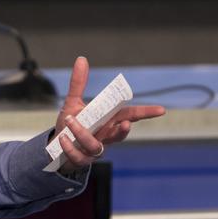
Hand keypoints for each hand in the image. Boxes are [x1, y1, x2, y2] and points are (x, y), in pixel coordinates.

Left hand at [50, 57, 165, 169]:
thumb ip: (78, 83)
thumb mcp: (73, 102)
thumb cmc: (70, 124)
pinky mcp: (81, 159)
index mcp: (108, 120)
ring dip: (84, 134)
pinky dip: (71, 148)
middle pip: (120, 134)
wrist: (56, 147)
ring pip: (96, 146)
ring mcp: (94, 149)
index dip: (146, 113)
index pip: (130, 115)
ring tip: (70, 121)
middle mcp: (105, 135)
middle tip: (125, 124)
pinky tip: (64, 138)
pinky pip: (79, 156)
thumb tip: (82, 59)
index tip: (161, 110)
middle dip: (124, 130)